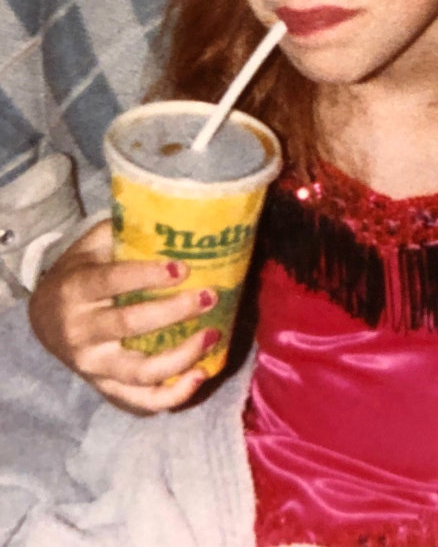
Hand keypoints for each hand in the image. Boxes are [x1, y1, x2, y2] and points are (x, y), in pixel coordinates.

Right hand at [28, 220, 220, 413]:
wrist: (47, 316)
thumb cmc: (84, 271)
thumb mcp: (94, 246)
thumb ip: (127, 232)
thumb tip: (177, 215)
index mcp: (75, 289)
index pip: (111, 282)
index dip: (146, 275)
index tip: (182, 267)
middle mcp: (80, 332)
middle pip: (128, 326)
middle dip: (173, 312)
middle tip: (209, 296)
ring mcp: (93, 365)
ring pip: (138, 371)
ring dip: (180, 357)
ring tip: (213, 335)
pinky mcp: (106, 387)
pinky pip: (139, 400)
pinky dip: (171, 395)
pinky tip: (200, 376)